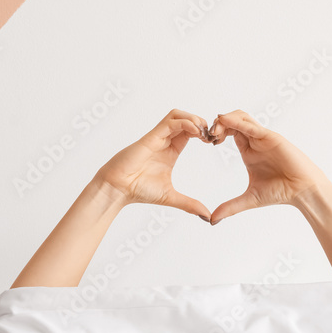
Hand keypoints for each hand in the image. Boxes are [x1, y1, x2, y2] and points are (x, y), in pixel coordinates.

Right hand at [93, 109, 212, 220]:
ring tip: (203, 131)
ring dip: (194, 118)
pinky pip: (170, 122)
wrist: (118, 189)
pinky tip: (195, 132)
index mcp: (171, 151)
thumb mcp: (171, 197)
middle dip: (202, 123)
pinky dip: (185, 122)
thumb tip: (207, 216)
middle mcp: (165, 141)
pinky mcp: (151, 137)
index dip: (204, 133)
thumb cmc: (138, 190)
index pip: (190, 132)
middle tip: (211, 136)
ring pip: (178, 115)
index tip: (213, 143)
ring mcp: (158, 137)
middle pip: (186, 119)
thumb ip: (190, 204)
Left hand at [207, 110, 330, 223]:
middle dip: (217, 124)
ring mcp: (263, 138)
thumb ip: (230, 207)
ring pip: (241, 118)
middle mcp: (255, 142)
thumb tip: (212, 219)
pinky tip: (225, 122)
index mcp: (248, 151)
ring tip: (214, 130)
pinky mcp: (271, 137)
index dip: (216, 133)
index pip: (229, 133)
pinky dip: (237, 122)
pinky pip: (252, 126)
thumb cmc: (281, 192)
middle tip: (206, 135)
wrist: (302, 191)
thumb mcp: (249, 199)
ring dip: (226, 120)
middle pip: (232, 122)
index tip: (205, 141)